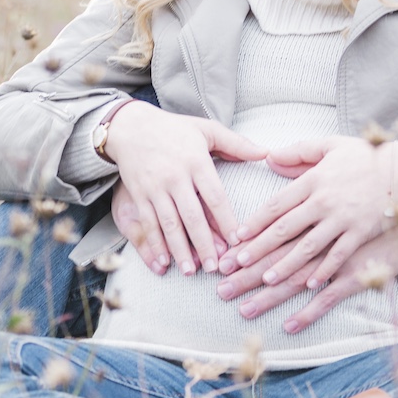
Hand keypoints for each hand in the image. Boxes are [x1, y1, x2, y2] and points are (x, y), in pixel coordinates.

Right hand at [102, 103, 264, 274]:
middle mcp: (175, 176)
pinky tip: (164, 261)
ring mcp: (155, 187)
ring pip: (169, 224)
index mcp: (196, 161)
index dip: (227, 221)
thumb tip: (267, 153)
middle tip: (216, 267)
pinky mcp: (139, 194)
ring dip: (180, 250)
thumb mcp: (207, 129)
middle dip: (205, 244)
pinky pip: (149, 223)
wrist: (131, 126)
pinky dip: (156, 244)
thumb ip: (237, 144)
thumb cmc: (174, 129)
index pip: (215, 196)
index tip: (238, 242)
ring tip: (191, 271)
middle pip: (193, 215)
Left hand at [217, 135, 397, 287]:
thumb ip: (298, 152)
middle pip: (284, 229)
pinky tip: (308, 284)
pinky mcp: (361, 234)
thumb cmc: (368, 157)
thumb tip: (269, 158)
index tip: (237, 238)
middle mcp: (324, 201)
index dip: (254, 223)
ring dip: (284, 265)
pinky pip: (338, 256)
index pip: (276, 204)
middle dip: (258, 248)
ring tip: (266, 279)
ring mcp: (342, 219)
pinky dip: (322, 270)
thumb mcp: (331, 145)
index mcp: (313, 180)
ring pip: (307, 247)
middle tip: (236, 265)